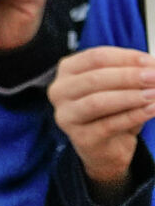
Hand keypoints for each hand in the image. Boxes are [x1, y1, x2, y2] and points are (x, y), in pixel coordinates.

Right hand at [48, 47, 154, 205]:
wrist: (105, 148)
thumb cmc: (111, 111)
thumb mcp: (118, 86)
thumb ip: (130, 73)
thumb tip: (151, 66)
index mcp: (67, 71)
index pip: (95, 57)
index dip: (126, 58)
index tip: (150, 62)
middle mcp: (60, 91)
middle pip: (95, 78)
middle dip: (130, 77)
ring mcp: (67, 116)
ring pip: (99, 101)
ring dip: (131, 96)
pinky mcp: (81, 137)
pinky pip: (110, 124)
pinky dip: (134, 115)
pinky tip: (152, 109)